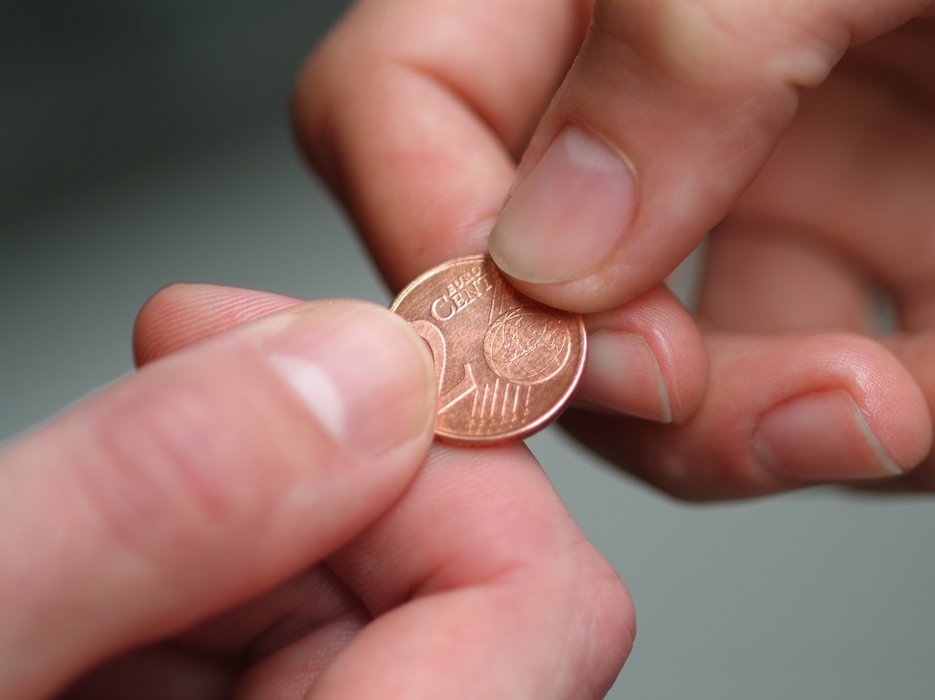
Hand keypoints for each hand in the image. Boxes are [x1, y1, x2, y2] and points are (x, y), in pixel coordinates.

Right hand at [0, 285, 632, 698]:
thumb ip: (149, 513)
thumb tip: (358, 371)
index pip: (543, 613)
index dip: (452, 468)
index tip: (320, 367)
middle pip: (472, 598)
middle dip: (332, 474)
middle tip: (188, 384)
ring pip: (382, 605)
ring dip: (257, 522)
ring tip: (111, 508)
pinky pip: (295, 643)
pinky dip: (212, 577)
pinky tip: (110, 571)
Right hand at [294, 0, 934, 497]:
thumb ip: (683, 50)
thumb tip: (544, 252)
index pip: (405, 108)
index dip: (438, 239)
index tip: (553, 348)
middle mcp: (671, 93)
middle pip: (558, 298)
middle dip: (667, 395)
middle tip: (782, 408)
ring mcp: (780, 181)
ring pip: (716, 383)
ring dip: (836, 420)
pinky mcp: (903, 252)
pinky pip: (876, 384)